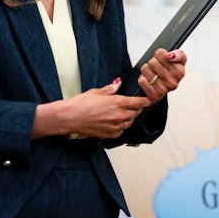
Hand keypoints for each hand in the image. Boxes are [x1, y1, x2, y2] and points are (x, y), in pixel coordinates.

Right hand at [33, 79, 152, 139]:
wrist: (70, 117)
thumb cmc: (80, 104)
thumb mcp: (97, 92)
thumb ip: (111, 89)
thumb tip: (118, 83)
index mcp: (118, 103)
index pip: (139, 102)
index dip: (145, 100)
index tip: (148, 99)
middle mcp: (119, 116)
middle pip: (136, 113)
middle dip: (137, 108)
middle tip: (134, 104)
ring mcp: (115, 127)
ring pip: (129, 123)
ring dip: (129, 117)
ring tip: (122, 113)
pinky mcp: (109, 134)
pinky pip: (121, 131)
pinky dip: (121, 127)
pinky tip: (115, 122)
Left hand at [137, 48, 186, 103]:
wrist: (164, 88)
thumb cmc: (170, 73)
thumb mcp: (178, 61)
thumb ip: (179, 54)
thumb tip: (170, 56)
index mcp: (180, 72)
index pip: (161, 54)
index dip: (159, 54)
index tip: (164, 58)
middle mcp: (173, 82)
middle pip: (152, 62)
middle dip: (152, 62)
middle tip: (157, 67)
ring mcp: (164, 90)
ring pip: (145, 69)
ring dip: (146, 70)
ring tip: (153, 73)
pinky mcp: (154, 95)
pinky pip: (142, 80)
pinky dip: (142, 78)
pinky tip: (149, 80)